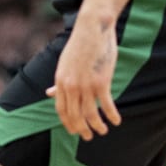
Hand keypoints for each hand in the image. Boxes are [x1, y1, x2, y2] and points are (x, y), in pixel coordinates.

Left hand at [48, 13, 121, 139]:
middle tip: (89, 137)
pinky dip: (111, 115)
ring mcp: (85, 85)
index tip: (75, 131)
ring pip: (90, 114)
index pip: (62, 111)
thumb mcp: (64, 64)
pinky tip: (116, 121)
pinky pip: (106, 105)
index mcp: (60, 82)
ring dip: (97, 126)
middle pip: (75, 116)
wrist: (92, 29)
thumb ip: (59, 82)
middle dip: (82, 129)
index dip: (68, 124)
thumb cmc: (79, 46)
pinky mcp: (101, 82)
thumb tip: (49, 93)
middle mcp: (71, 86)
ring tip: (103, 131)